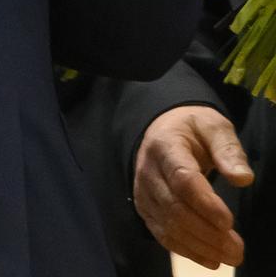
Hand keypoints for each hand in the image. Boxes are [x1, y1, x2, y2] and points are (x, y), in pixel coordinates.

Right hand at [133, 105, 252, 269]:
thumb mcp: (213, 126)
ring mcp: (143, 191)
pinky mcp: (144, 207)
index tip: (229, 222)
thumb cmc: (193, 129)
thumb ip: (228, 149)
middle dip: (208, 233)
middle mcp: (147, 169)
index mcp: (165, 145)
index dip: (205, 204)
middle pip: (175, 208)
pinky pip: (162, 234)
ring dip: (201, 246)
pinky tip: (211, 259)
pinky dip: (187, 251)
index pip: (182, 178)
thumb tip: (243, 179)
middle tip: (238, 249)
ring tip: (230, 257)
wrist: (162, 130)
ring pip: (168, 225)